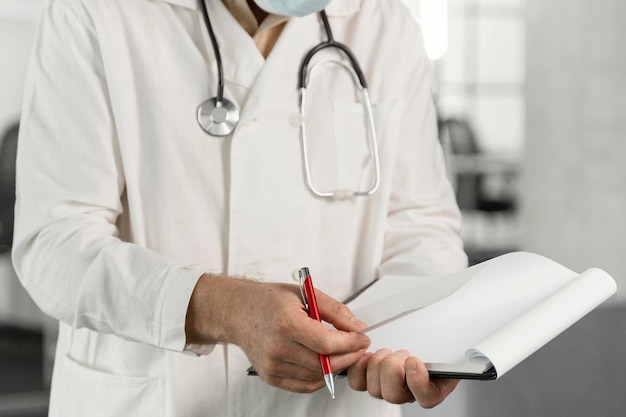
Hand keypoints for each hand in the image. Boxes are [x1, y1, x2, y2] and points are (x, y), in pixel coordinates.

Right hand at [186, 274, 369, 392]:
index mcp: (286, 323)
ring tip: (343, 353)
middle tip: (358, 346)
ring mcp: (272, 365)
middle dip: (349, 356)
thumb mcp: (305, 294)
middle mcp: (277, 347)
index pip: (328, 344)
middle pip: (325, 363)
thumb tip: (357, 327)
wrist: (238, 312)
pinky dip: (321, 377)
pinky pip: (304, 385)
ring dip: (336, 367)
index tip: (361, 337)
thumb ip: (335, 310)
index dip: (351, 343)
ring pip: (317, 376)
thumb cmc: (268, 300)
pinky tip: (326, 364)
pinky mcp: (270, 376)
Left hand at [347, 349, 458, 407]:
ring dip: (377, 366)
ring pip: (375, 390)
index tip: (414, 361)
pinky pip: (358, 382)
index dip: (417, 381)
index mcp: (433, 387)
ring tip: (385, 352)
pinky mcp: (369, 379)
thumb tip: (464, 341)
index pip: (426, 397)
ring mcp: (388, 387)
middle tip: (399, 352)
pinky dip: (359, 367)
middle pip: (395, 395)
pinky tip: (367, 355)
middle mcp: (409, 392)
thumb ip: (454, 345)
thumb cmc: (432, 341)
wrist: (416, 337)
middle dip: (393, 368)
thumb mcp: (448, 341)